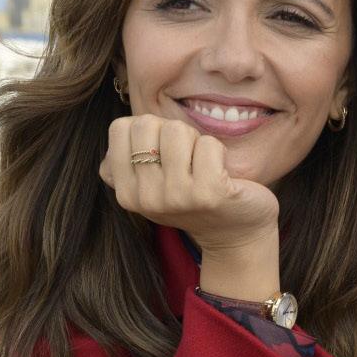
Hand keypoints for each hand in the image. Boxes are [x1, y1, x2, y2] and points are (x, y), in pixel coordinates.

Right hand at [98, 114, 278, 253]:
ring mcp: (176, 197)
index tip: (163, 150)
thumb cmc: (193, 197)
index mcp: (127, 194)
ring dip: (196, 141)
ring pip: (176, 130)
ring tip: (202, 165)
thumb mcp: (151, 187)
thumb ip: (127, 162)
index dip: (147, 129)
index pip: (120, 129)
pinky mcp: (209, 193)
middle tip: (187, 157)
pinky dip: (218, 150)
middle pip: (146, 124)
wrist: (236, 232)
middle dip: (171, 131)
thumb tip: (120, 132)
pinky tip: (221, 173)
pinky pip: (208, 144)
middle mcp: (146, 199)